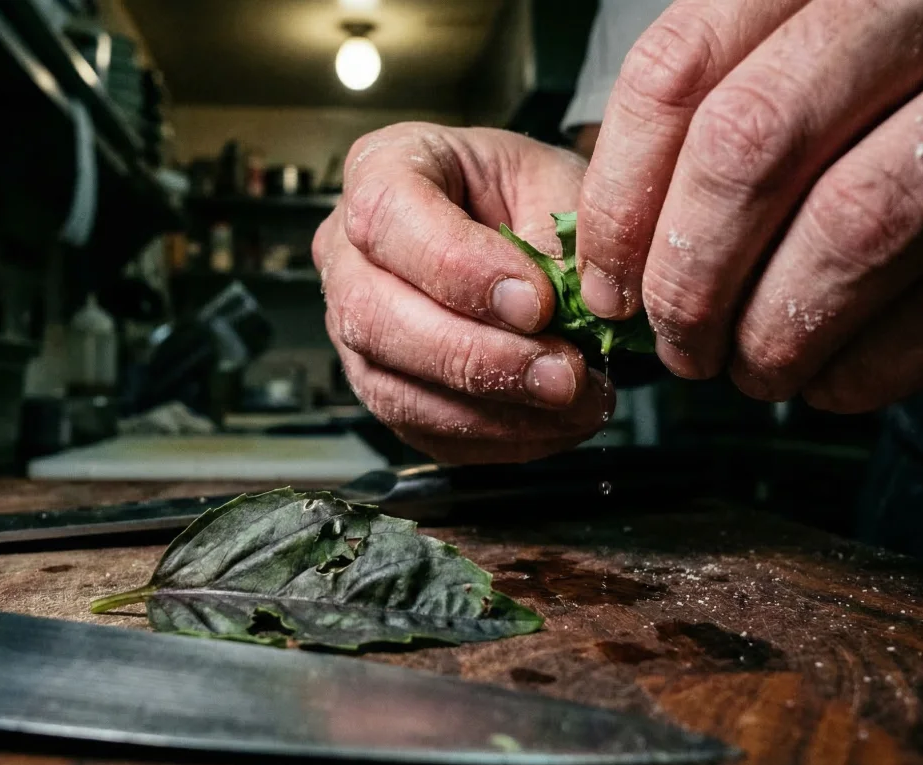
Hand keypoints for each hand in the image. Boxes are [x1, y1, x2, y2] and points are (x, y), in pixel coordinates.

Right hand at [313, 124, 615, 463]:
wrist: (523, 227)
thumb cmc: (526, 193)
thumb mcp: (555, 183)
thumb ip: (557, 241)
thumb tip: (575, 314)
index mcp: (382, 168)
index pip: (389, 218)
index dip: (460, 270)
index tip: (536, 303)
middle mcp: (348, 251)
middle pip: (375, 316)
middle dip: (478, 357)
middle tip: (563, 374)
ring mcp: (354, 326)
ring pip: (393, 387)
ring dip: (492, 410)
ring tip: (574, 402)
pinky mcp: (383, 385)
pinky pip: (423, 430)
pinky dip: (496, 438)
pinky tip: (556, 423)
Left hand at [577, 0, 922, 411]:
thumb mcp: (852, 21)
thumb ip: (747, 87)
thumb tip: (626, 229)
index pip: (682, 68)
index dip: (622, 197)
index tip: (609, 276)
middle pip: (753, 147)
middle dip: (690, 277)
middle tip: (679, 340)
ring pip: (856, 231)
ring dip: (776, 333)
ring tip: (753, 368)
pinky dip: (874, 366)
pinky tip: (838, 378)